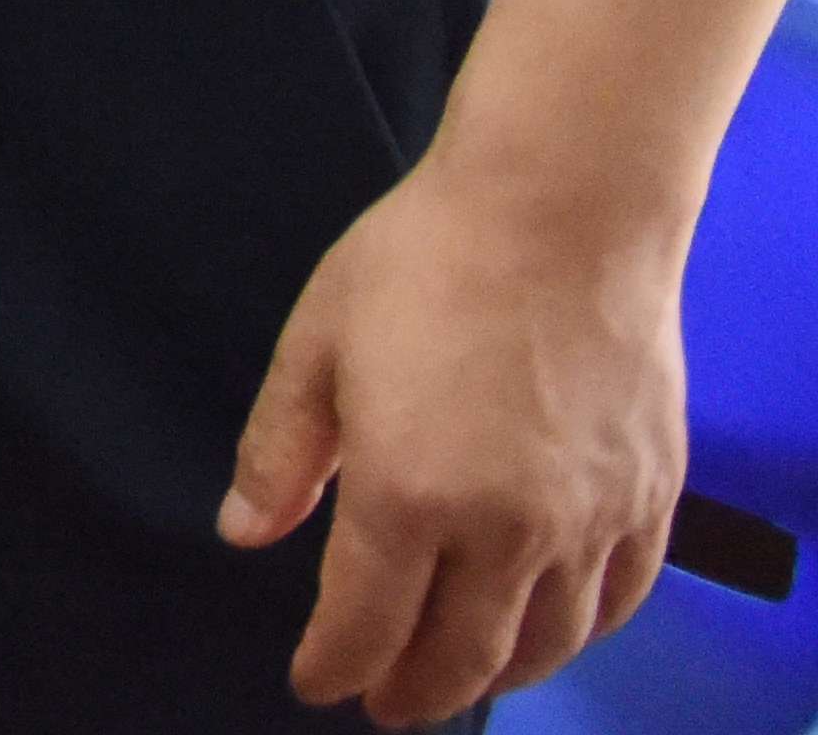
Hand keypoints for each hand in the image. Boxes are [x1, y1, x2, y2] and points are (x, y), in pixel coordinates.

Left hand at [225, 147, 686, 719]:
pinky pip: (619, 601)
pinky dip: (579, 636)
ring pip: (545, 645)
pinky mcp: (648, 497)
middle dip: (411, 693)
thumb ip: (281, 452)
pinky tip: (549, 632)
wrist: (562, 209)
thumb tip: (244, 534)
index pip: (364, 624)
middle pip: (457, 656)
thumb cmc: (427, 260)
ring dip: (494, 678)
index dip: (334, 667)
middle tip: (383, 704)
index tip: (315, 684)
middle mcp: (507, 528)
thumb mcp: (316, 345)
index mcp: (409, 495)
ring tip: (456, 680)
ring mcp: (588, 519)